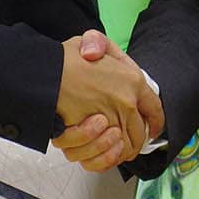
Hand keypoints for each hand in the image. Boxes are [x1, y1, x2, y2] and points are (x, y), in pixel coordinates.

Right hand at [55, 31, 163, 167]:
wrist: (42, 74)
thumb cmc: (63, 59)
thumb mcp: (89, 41)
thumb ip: (102, 45)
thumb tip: (98, 55)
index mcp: (132, 81)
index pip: (155, 109)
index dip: (155, 122)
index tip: (152, 128)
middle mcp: (126, 102)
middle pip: (140, 133)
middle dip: (135, 140)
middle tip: (124, 139)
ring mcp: (110, 120)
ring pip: (124, 148)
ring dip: (118, 150)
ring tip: (110, 142)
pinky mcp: (92, 136)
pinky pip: (105, 157)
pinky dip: (105, 158)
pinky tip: (102, 149)